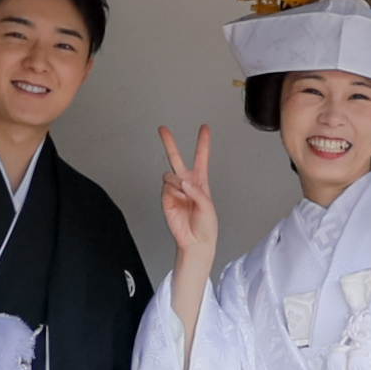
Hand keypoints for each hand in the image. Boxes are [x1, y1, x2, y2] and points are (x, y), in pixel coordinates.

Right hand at [156, 124, 218, 266]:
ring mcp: (175, 190)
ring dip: (177, 182)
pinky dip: (173, 191)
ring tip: (184, 195)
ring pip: (170, 174)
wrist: (195, 241)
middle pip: (176, 158)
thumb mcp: (208, 206)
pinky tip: (178, 199)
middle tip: (162, 129)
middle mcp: (186, 183)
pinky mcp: (165, 198)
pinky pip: (166, 187)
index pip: (201, 157)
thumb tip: (182, 182)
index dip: (203, 142)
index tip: (205, 128)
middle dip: (169, 142)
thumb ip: (196, 192)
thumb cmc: (206, 225)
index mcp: (200, 182)